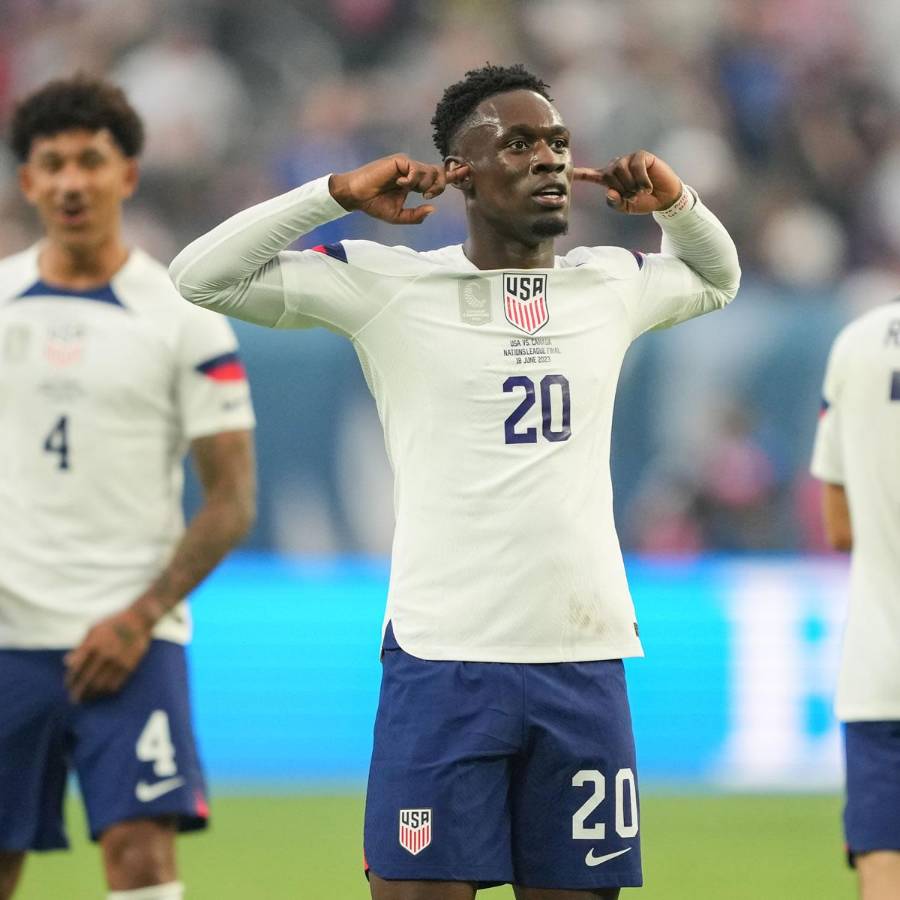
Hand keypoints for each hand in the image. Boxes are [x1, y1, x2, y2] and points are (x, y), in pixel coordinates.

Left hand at [64, 607, 152, 701]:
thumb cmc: (112, 623)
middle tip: (74, 699)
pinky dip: (106, 691)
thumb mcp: (93, 629)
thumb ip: (80, 647)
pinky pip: (115, 684)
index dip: (71, 680)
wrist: (138, 620)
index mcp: (93, 644)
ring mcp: (118, 661)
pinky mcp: (129, 666)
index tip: (68, 686)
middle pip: (87, 680)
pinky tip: (101, 692)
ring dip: (91, 695)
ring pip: (101, 685)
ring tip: (86, 699)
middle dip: (79, 692)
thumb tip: (66, 663)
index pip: (77, 668)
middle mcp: (105, 654)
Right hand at [329, 154, 469, 224]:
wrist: (357, 196)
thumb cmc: (375, 205)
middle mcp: (412, 172)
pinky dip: (412, 178)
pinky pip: (416, 169)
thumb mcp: (399, 216)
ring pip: (429, 171)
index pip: (437, 178)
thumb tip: (433, 208)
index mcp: (413, 183)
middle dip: (442, 182)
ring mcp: (406, 165)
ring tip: (408, 190)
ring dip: (424, 184)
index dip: (452, 176)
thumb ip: (416, 215)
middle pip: (438, 173)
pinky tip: (401, 184)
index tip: (466, 173)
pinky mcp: (400, 160)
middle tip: (429, 193)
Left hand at [574, 150, 682, 213]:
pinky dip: (642, 180)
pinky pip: (636, 167)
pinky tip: (648, 186)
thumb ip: (615, 202)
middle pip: (609, 175)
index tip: (567, 173)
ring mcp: (628, 159)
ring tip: (641, 191)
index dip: (579, 174)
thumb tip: (609, 191)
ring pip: (621, 171)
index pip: (590, 175)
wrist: (664, 199)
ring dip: (632, 186)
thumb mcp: (626, 207)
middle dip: (623, 189)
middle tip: (634, 195)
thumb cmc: (643, 201)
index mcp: (609, 179)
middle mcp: (616, 166)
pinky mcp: (641, 156)